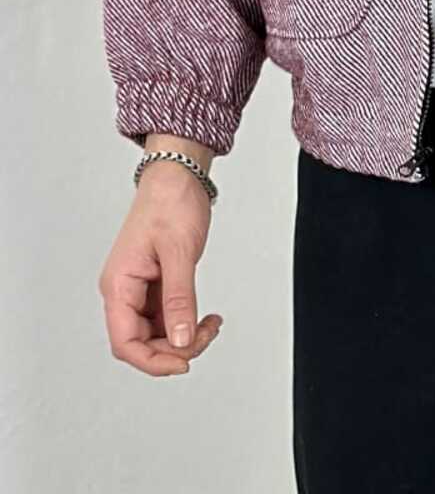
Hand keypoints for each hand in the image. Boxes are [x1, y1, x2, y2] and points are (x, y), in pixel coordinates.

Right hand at [98, 161, 222, 376]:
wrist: (178, 175)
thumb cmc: (170, 202)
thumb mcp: (179, 252)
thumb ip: (179, 299)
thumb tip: (181, 340)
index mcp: (119, 285)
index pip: (125, 342)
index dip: (153, 361)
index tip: (183, 362)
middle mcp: (124, 291)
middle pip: (140, 343)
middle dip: (174, 349)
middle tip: (205, 336)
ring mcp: (139, 289)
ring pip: (155, 333)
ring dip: (183, 338)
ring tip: (211, 325)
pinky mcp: (155, 284)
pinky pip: (166, 317)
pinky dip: (186, 322)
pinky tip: (206, 318)